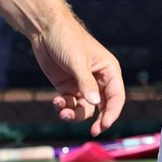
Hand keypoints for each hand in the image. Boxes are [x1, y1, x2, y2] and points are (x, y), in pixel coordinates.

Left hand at [32, 19, 126, 134]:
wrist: (45, 29)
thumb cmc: (67, 39)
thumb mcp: (77, 61)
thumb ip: (86, 83)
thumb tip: (94, 104)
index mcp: (108, 70)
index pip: (116, 97)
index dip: (112, 113)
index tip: (103, 125)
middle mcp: (98, 79)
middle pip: (103, 106)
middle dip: (97, 119)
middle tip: (93, 132)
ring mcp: (82, 84)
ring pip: (85, 109)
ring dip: (75, 114)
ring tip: (62, 111)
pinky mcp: (68, 87)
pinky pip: (71, 104)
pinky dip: (64, 107)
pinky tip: (56, 101)